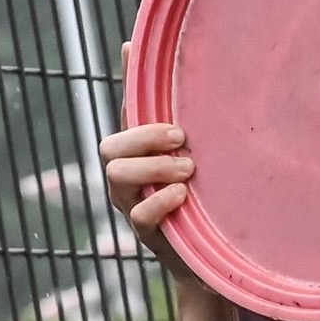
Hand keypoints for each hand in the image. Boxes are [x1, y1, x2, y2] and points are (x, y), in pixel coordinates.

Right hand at [99, 120, 202, 278]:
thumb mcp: (188, 158)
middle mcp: (126, 182)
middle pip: (109, 150)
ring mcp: (132, 207)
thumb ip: (173, 123)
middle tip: (182, 145)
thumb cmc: (200, 194)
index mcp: (133, 160)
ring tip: (188, 171)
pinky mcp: (147, 235)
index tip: (179, 132)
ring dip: (155, 166)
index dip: (142, 129)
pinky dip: (161, 200)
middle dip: (146, 141)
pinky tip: (183, 195)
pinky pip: (140, 214)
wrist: (210, 250)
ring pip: (118, 176)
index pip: (118, 132)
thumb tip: (154, 69)